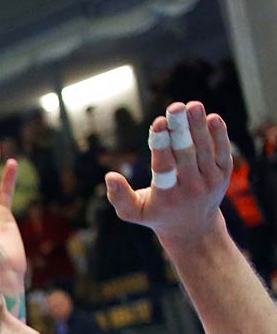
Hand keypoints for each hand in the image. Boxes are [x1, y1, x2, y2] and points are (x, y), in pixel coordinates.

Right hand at [104, 101, 232, 242]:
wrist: (194, 228)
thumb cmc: (157, 214)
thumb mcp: (133, 212)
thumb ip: (119, 196)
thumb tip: (109, 176)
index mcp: (167, 197)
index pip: (164, 167)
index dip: (161, 144)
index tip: (158, 123)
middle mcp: (191, 189)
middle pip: (186, 154)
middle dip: (180, 129)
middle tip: (176, 107)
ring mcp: (210, 181)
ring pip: (204, 149)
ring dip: (199, 125)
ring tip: (192, 105)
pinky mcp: (225, 174)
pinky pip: (223, 151)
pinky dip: (219, 134)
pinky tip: (212, 117)